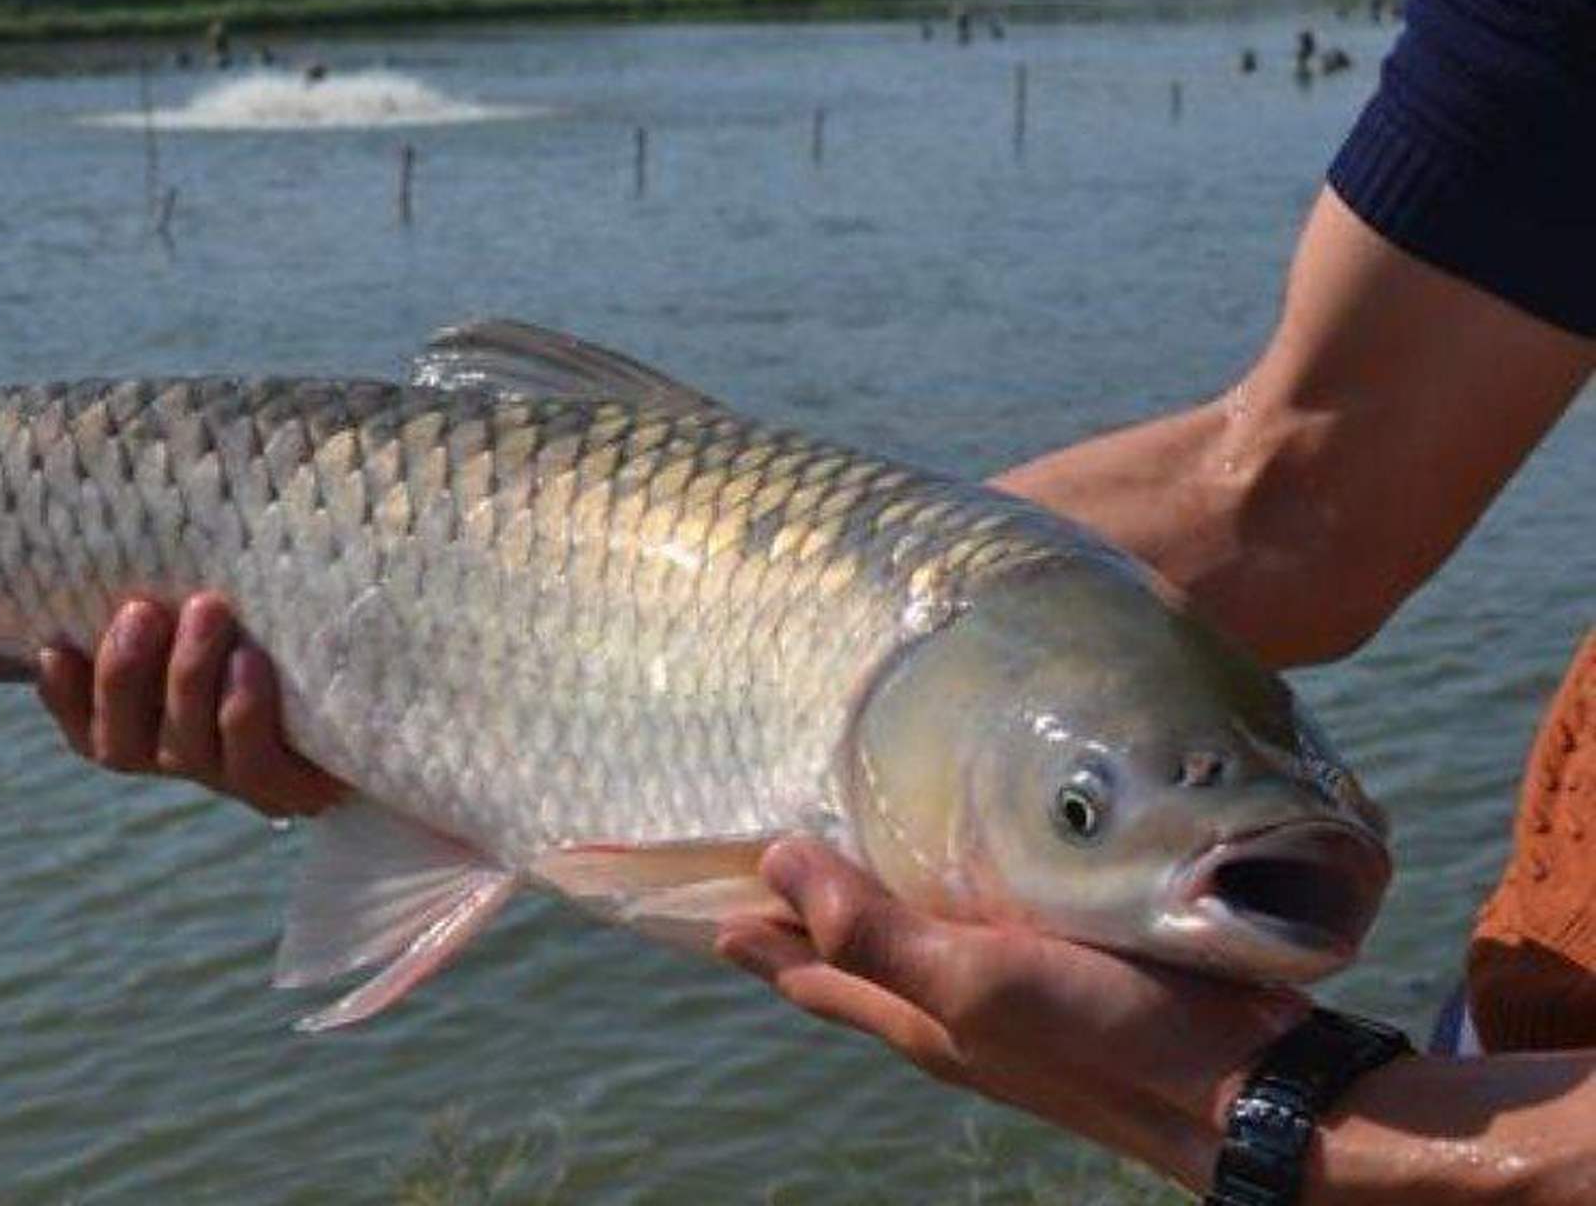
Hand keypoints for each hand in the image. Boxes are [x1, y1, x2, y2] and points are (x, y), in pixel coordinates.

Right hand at [0, 594, 348, 818]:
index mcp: (136, 728)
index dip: (61, 692)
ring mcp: (234, 780)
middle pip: (126, 743)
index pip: (79, 724)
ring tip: (207, 611)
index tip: (54, 640)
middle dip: (126, 676)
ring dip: (189, 679)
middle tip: (141, 608)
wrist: (373, 692)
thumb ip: (66, 629)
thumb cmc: (245, 644)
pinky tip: (253, 666)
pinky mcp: (296, 787)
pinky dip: (246, 715)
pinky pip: (257, 764)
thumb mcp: (160, 626)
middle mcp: (178, 760)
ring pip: (189, 748)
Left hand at [715, 836, 1309, 1190]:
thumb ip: (874, 935)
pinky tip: (959, 870)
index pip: (800, 966)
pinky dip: (942, 895)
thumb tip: (776, 867)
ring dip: (864, 902)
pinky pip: (974, 930)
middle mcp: (948, 1009)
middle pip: (844, 958)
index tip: (693, 884)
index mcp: (913, 1013)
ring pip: (909, 943)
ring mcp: (1007, 994)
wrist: (1243, 1088)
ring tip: (833, 850)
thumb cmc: (1102, 1034)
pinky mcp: (1061, 970)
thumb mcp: (974, 981)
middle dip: (792, 916)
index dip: (747, 927)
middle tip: (747, 860)